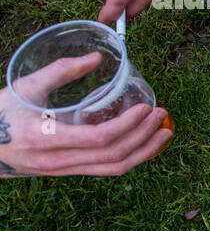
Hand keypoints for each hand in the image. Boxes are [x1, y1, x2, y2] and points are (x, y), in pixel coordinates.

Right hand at [0, 54, 171, 177]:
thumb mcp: (25, 87)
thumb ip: (59, 70)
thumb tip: (96, 57)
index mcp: (47, 139)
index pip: (99, 138)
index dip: (128, 125)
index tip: (145, 108)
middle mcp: (58, 161)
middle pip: (113, 156)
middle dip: (144, 137)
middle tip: (161, 115)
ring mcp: (64, 171)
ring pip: (113, 169)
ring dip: (143, 152)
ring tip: (164, 132)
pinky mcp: (67, 172)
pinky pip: (105, 169)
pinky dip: (130, 157)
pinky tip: (144, 143)